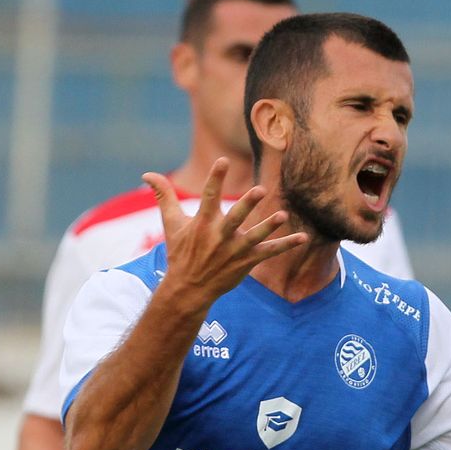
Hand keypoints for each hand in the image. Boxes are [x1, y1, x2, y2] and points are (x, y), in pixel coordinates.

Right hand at [143, 158, 306, 312]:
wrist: (188, 288)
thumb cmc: (180, 252)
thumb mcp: (171, 224)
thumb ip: (163, 196)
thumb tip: (147, 174)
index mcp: (202, 223)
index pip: (209, 196)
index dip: (215, 178)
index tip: (223, 161)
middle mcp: (219, 235)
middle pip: (235, 217)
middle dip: (247, 204)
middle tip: (260, 190)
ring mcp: (235, 250)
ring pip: (255, 237)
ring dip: (269, 227)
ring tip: (282, 216)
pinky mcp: (247, 262)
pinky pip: (270, 252)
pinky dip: (286, 245)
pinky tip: (303, 238)